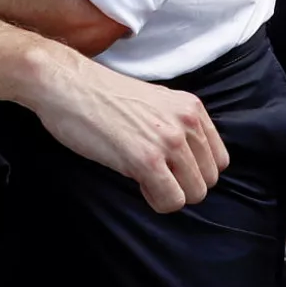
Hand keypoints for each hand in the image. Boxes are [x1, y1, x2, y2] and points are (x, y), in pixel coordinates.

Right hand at [19, 43, 228, 212]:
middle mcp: (187, 123)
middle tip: (152, 174)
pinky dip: (156, 201)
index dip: (192, 171)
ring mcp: (169, 141)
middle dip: (181, 185)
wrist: (67, 85)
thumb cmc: (100, 96)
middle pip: (208, 181)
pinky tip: (136, 182)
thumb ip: (176, 125)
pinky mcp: (147, 160)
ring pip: (193, 194)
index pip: (218, 160)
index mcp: (191, 108)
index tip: (167, 166)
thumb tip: (187, 162)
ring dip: (168, 194)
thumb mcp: (154, 102)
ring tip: (143, 177)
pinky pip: (171, 201)